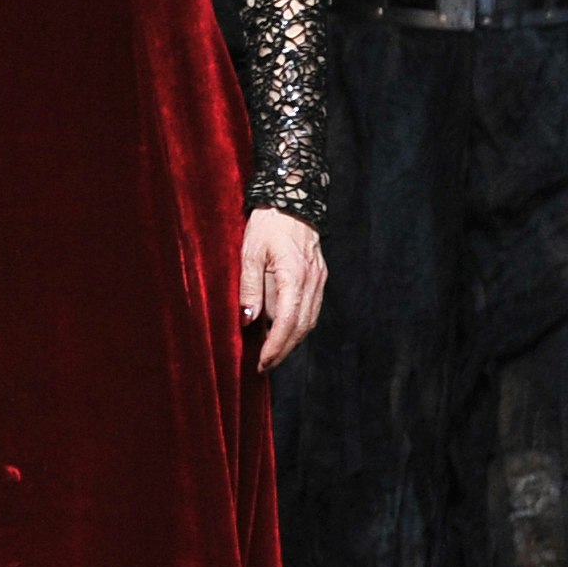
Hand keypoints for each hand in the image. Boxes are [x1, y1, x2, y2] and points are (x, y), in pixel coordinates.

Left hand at [240, 209, 327, 370]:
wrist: (293, 200)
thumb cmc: (268, 225)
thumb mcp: (250, 253)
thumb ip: (251, 288)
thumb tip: (248, 319)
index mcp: (295, 276)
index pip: (287, 321)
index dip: (275, 346)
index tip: (262, 362)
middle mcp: (312, 282)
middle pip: (301, 327)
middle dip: (283, 350)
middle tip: (264, 366)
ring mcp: (319, 280)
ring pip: (309, 321)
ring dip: (292, 341)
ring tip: (272, 354)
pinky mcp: (319, 278)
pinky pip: (311, 310)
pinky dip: (298, 326)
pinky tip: (283, 332)